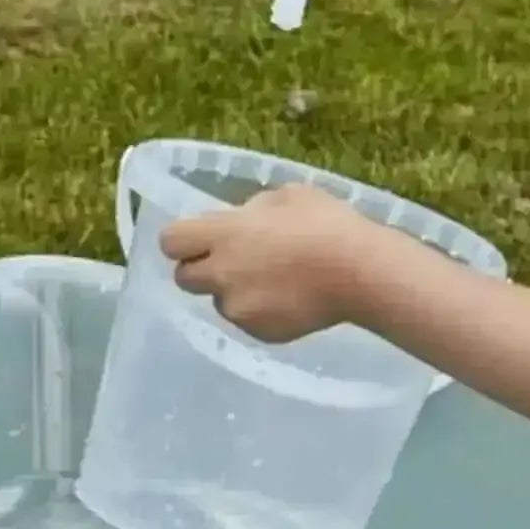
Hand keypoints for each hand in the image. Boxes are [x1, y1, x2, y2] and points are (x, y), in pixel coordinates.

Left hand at [160, 184, 388, 343]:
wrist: (360, 273)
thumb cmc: (326, 224)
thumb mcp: (286, 196)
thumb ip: (252, 210)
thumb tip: (240, 219)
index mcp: (222, 234)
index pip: (170, 241)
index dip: (183, 240)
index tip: (201, 239)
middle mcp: (220, 274)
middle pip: (184, 278)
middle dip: (201, 269)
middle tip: (231, 263)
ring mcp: (237, 308)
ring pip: (218, 301)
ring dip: (233, 292)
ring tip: (271, 282)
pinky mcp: (258, 332)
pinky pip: (246, 320)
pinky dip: (259, 311)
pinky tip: (288, 300)